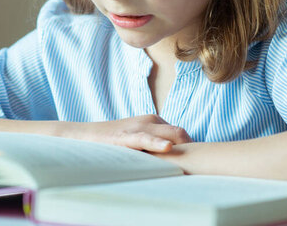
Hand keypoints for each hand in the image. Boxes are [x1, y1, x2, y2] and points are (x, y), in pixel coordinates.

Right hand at [64, 114, 192, 152]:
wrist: (84, 136)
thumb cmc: (113, 142)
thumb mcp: (139, 141)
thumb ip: (156, 146)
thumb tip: (176, 160)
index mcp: (155, 121)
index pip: (182, 134)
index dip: (191, 149)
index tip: (199, 164)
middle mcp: (150, 121)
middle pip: (181, 134)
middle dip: (192, 149)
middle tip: (202, 167)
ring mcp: (138, 127)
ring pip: (169, 134)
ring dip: (183, 147)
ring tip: (195, 161)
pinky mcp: (125, 137)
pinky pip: (145, 139)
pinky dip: (157, 144)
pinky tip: (167, 148)